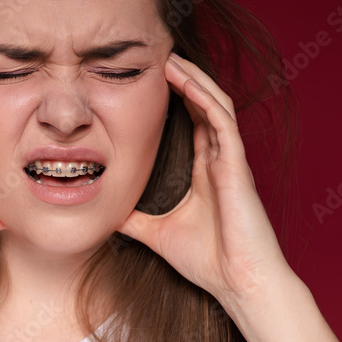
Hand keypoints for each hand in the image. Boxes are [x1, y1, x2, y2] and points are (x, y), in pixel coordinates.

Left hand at [117, 52, 294, 313]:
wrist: (239, 285)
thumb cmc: (208, 261)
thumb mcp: (155, 233)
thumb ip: (132, 219)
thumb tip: (102, 212)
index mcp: (204, 171)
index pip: (189, 123)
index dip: (174, 99)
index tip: (147, 81)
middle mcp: (219, 160)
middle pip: (202, 106)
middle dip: (182, 80)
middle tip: (156, 57)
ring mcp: (230, 161)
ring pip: (214, 105)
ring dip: (193, 80)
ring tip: (169, 59)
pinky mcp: (238, 166)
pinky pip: (222, 122)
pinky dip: (205, 99)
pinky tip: (186, 82)